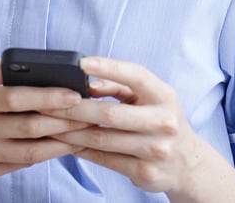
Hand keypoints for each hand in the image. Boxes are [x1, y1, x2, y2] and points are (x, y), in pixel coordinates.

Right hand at [0, 56, 92, 178]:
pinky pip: (18, 164)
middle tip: (90, 115)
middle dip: (64, 122)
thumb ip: (1, 67)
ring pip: (28, 153)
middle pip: (28, 128)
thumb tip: (39, 69)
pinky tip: (59, 145)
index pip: (16, 99)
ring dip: (60, 144)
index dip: (48, 97)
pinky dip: (42, 155)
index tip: (75, 95)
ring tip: (83, 134)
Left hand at [42, 56, 222, 194]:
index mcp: (165, 96)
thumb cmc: (160, 121)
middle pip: (110, 113)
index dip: (109, 68)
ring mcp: (155, 150)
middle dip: (74, 107)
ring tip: (47, 123)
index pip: (137, 76)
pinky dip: (80, 149)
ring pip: (102, 139)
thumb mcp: (150, 99)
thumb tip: (86, 82)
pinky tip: (63, 142)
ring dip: (70, 131)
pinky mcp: (144, 172)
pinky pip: (104, 159)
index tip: (81, 63)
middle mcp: (164, 122)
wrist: (188, 164)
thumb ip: (121, 87)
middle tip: (46, 101)